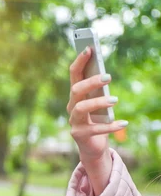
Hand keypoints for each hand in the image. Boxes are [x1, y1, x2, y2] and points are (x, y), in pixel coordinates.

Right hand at [67, 47, 128, 195]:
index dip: (79, 61)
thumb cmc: (98, 120)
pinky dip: (111, 126)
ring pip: (81, 108)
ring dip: (98, 102)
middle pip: (76, 90)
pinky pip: (95, 129)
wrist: (93, 146)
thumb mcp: (99, 103)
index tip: (89, 48)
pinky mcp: (80, 135)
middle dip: (91, 82)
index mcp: (75, 96)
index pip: (74, 75)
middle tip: (108, 77)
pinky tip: (124, 123)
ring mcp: (74, 122)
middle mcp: (71, 107)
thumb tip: (104, 74)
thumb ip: (99, 90)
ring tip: (115, 100)